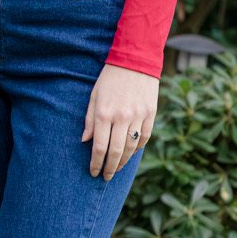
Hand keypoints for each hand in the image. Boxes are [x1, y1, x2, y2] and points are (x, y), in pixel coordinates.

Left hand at [82, 65, 158, 181]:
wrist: (135, 61)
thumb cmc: (109, 78)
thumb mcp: (94, 96)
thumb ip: (90, 120)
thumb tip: (85, 141)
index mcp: (104, 113)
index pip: (99, 146)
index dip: (96, 162)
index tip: (93, 172)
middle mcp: (122, 117)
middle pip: (115, 151)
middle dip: (109, 168)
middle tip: (105, 176)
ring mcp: (138, 116)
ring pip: (131, 148)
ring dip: (123, 161)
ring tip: (116, 168)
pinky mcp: (151, 114)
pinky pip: (144, 137)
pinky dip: (137, 148)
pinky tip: (130, 153)